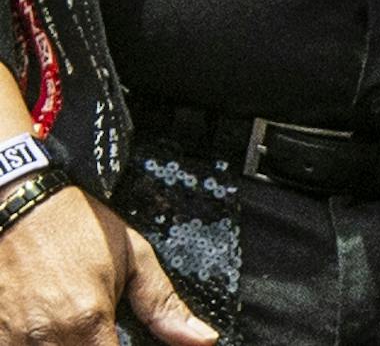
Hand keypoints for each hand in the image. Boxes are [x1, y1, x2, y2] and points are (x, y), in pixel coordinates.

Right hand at [0, 182, 215, 344]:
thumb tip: (202, 339)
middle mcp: (46, 337)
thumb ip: (163, 305)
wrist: (23, 206)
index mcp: (86, 320)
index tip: (126, 344)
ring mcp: (12, 341)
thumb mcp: (134, 256)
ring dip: (68, 344)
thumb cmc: (77, 228)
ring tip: (75, 322)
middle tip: (103, 330)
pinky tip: (49, 329)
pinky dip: (37, 344)